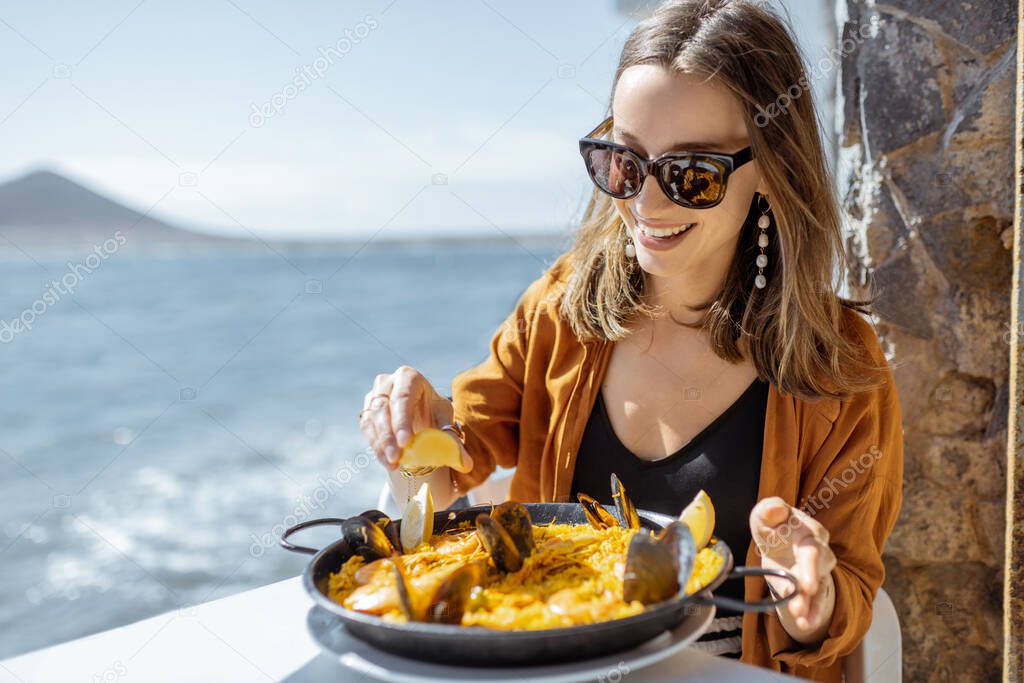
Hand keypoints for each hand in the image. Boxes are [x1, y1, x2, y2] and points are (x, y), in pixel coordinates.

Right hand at [358, 365, 473, 472]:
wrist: (421, 418)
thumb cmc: (434, 415)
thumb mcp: (445, 423)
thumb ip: (453, 441)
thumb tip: (466, 465)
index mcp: (409, 377)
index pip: (403, 397)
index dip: (402, 420)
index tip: (406, 443)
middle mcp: (388, 382)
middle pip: (383, 408)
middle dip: (389, 436)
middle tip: (397, 458)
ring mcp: (374, 395)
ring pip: (372, 419)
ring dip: (382, 444)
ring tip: (394, 464)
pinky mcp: (367, 411)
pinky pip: (367, 429)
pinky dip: (376, 447)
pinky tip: (387, 462)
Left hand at [750, 497, 836, 642]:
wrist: (779, 542)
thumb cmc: (775, 525)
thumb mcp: (765, 514)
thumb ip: (770, 509)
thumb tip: (776, 509)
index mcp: (811, 532)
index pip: (813, 546)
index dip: (811, 560)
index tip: (806, 580)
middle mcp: (819, 553)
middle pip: (817, 568)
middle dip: (811, 580)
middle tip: (806, 591)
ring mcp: (817, 573)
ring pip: (816, 589)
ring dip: (809, 604)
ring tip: (802, 620)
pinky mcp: (811, 589)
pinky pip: (814, 603)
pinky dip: (810, 614)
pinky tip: (804, 625)